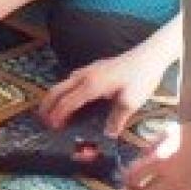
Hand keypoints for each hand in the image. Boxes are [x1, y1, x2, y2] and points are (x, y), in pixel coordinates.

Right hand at [40, 45, 168, 136]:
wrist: (149, 56)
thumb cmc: (141, 78)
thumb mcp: (131, 102)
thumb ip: (117, 118)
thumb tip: (108, 134)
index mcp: (91, 85)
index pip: (67, 102)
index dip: (58, 115)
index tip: (51, 127)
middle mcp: (85, 76)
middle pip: (57, 90)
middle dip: (47, 104)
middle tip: (41, 119)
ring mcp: (88, 70)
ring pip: (62, 83)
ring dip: (54, 97)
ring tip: (50, 110)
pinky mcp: (94, 68)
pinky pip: (70, 80)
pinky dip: (63, 91)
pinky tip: (68, 96)